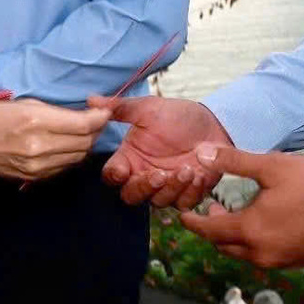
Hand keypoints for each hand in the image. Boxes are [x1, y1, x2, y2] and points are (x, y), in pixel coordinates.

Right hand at [0, 100, 109, 181]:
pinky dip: (70, 156)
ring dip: (84, 144)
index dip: (99, 117)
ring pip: (77, 157)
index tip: (103, 111)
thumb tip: (81, 115)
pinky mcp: (34, 177)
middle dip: (94, 130)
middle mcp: (41, 147)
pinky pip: (64, 167)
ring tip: (81, 132)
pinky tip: (65, 146)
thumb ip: (55, 111)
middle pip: (85, 143)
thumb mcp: (23, 104)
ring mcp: (38, 166)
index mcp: (37, 122)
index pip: (83, 125)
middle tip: (93, 119)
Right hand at [100, 95, 231, 208]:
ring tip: (187, 169)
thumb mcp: (148, 109)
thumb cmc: (177, 115)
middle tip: (160, 173)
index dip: (115, 176)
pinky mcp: (187, 193)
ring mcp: (166, 187)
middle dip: (144, 187)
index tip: (124, 169)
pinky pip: (183, 203)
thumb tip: (91, 100)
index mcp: (130, 157)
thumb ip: (120, 108)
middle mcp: (144, 175)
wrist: (213, 122)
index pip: (112, 175)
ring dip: (172, 188)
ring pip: (158, 202)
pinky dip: (190, 192)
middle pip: (131, 196)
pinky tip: (198, 175)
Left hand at [180, 146, 303, 269]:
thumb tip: (201, 152)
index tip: (182, 217)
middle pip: (226, 246)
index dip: (193, 223)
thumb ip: (234, 161)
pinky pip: (267, 257)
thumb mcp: (271, 166)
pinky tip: (265, 226)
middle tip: (211, 211)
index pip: (209, 232)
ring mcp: (282, 261)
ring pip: (246, 254)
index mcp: (250, 231)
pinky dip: (257, 244)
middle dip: (214, 231)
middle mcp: (262, 253)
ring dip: (236, 238)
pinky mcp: (299, 262)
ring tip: (237, 216)